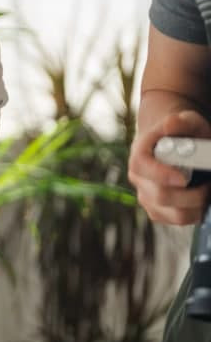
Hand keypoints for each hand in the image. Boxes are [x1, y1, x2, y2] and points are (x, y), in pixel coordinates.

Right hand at [129, 109, 210, 225]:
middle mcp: (139, 178)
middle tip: (208, 184)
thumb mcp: (187, 121)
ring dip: (197, 205)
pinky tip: (200, 198)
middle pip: (160, 195)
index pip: (141, 167)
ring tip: (206, 190)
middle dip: (191, 195)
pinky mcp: (157, 211)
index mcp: (140, 154)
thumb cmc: (183, 133)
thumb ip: (182, 121)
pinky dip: (195, 213)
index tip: (184, 178)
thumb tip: (171, 125)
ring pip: (172, 214)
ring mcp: (146, 196)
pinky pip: (177, 220)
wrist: (176, 145)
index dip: (161, 175)